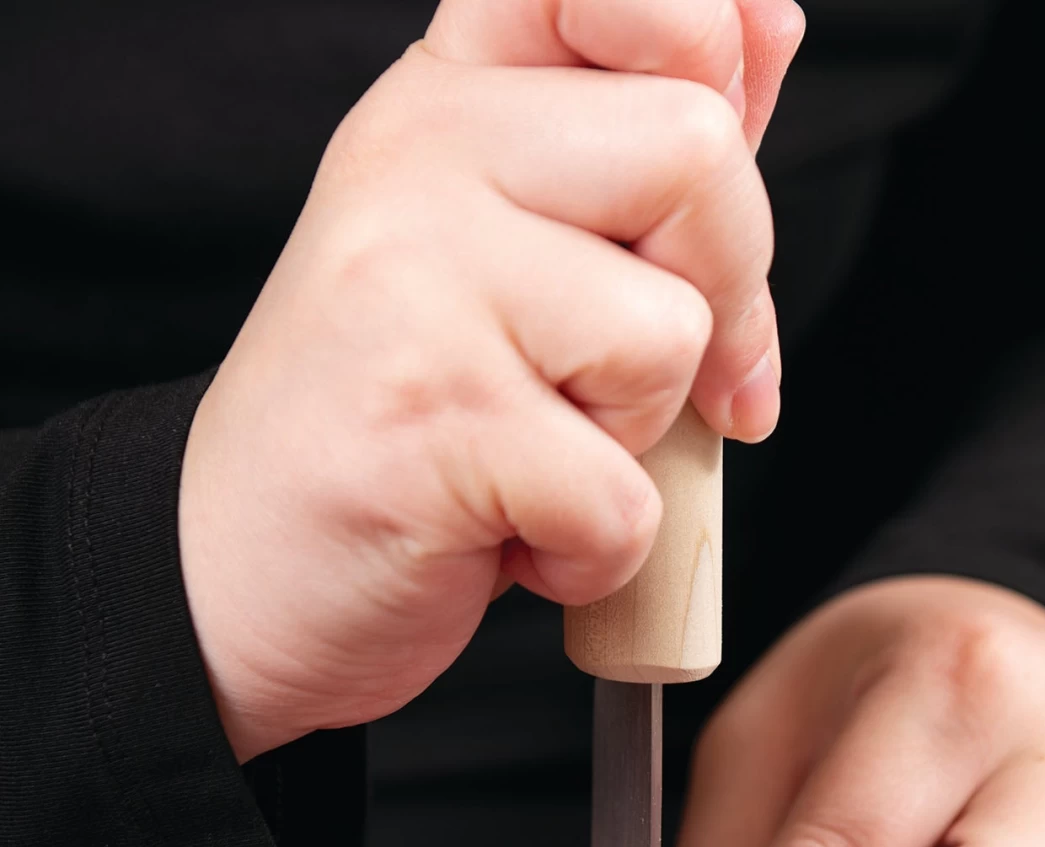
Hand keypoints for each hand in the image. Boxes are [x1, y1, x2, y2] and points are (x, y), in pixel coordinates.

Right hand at [180, 0, 803, 761]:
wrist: (249, 570)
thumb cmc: (407, 423)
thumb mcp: (517, 256)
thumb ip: (641, 153)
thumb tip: (771, 26)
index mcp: (453, 97)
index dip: (704, 48)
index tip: (692, 183)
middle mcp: (422, 153)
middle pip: (697, 151)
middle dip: (723, 302)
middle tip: (631, 382)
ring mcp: (412, 278)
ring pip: (670, 334)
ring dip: (636, 440)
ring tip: (536, 455)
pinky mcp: (430, 419)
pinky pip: (624, 497)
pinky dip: (598, 553)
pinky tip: (515, 536)